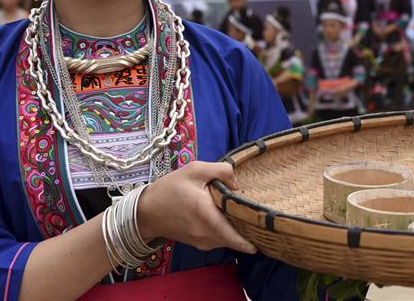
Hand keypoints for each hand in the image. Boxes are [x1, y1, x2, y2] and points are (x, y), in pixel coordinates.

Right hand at [137, 162, 256, 253]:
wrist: (146, 211)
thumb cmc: (170, 189)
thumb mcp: (195, 170)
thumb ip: (221, 171)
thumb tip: (238, 182)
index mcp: (207, 216)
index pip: (235, 236)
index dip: (253, 237)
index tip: (267, 230)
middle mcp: (206, 234)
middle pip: (236, 238)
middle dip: (249, 230)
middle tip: (262, 216)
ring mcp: (202, 242)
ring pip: (228, 240)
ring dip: (237, 230)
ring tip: (247, 213)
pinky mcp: (198, 243)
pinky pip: (219, 240)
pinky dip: (227, 232)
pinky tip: (229, 217)